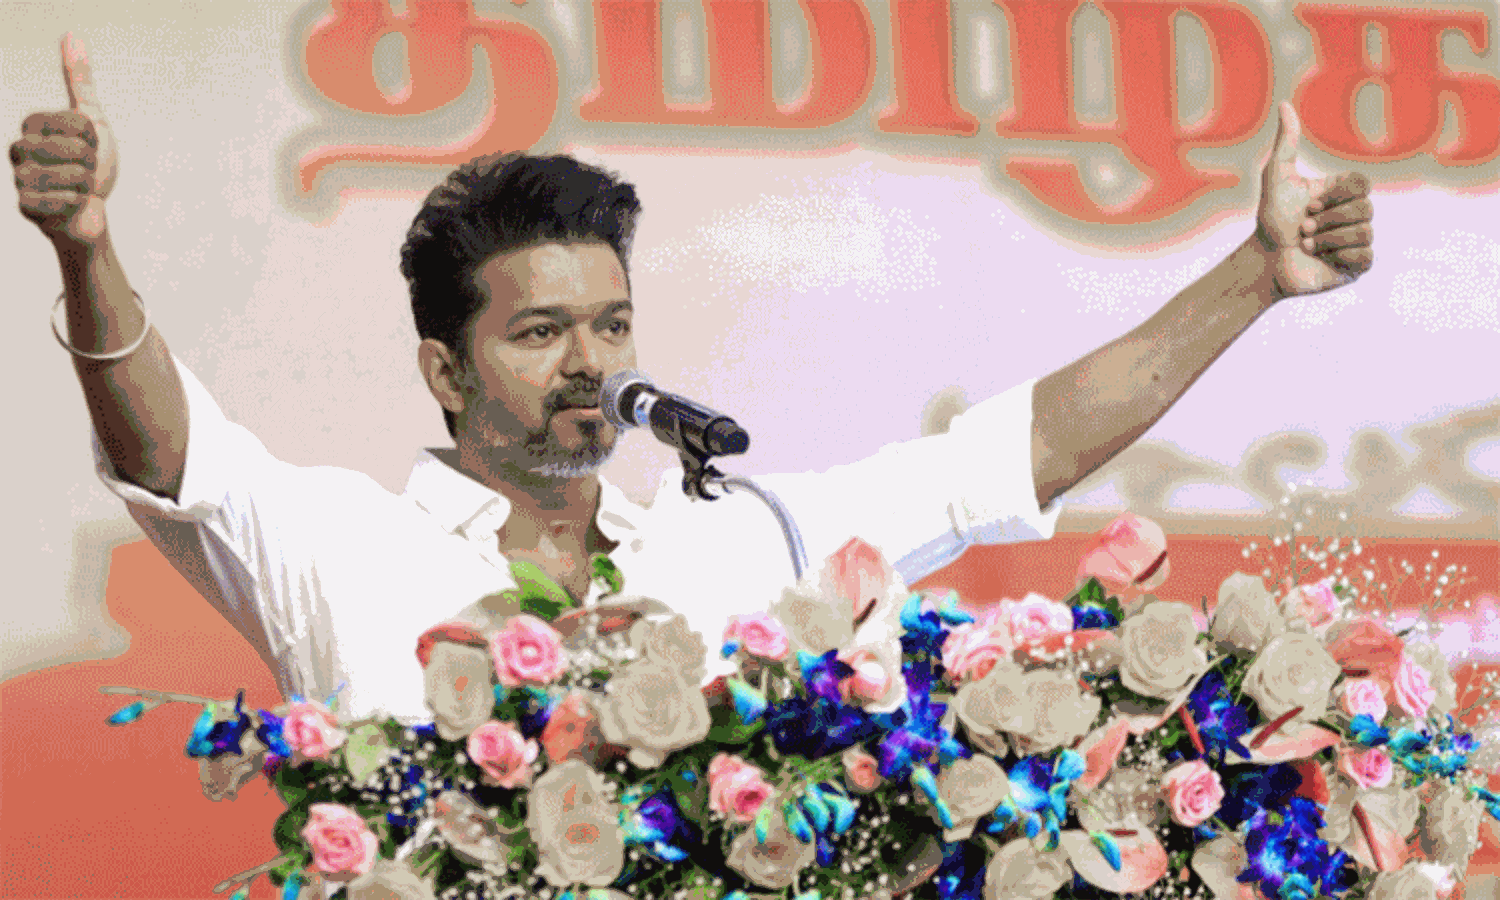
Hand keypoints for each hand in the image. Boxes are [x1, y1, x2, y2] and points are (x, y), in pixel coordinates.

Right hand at [11, 33, 117, 247]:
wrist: (91, 213)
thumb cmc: (91, 166)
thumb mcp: (92, 120)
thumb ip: (80, 81)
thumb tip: (72, 36)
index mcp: (32, 126)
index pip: (68, 120)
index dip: (88, 135)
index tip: (90, 144)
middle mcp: (19, 149)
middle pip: (66, 148)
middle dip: (89, 161)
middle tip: (86, 169)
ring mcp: (20, 177)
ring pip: (63, 175)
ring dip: (84, 183)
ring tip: (80, 187)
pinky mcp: (25, 206)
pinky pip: (55, 201)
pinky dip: (74, 203)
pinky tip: (71, 204)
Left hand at [1254, 101, 1373, 298]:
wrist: (1264, 261)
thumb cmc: (1270, 220)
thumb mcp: (1277, 177)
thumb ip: (1286, 142)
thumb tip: (1284, 104)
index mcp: (1343, 191)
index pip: (1363, 183)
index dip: (1336, 195)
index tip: (1310, 203)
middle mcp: (1355, 213)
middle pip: (1365, 208)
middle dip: (1326, 220)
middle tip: (1303, 227)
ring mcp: (1359, 239)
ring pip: (1363, 232)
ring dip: (1326, 239)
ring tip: (1306, 244)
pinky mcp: (1358, 265)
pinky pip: (1365, 256)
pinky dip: (1337, 257)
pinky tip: (1320, 259)